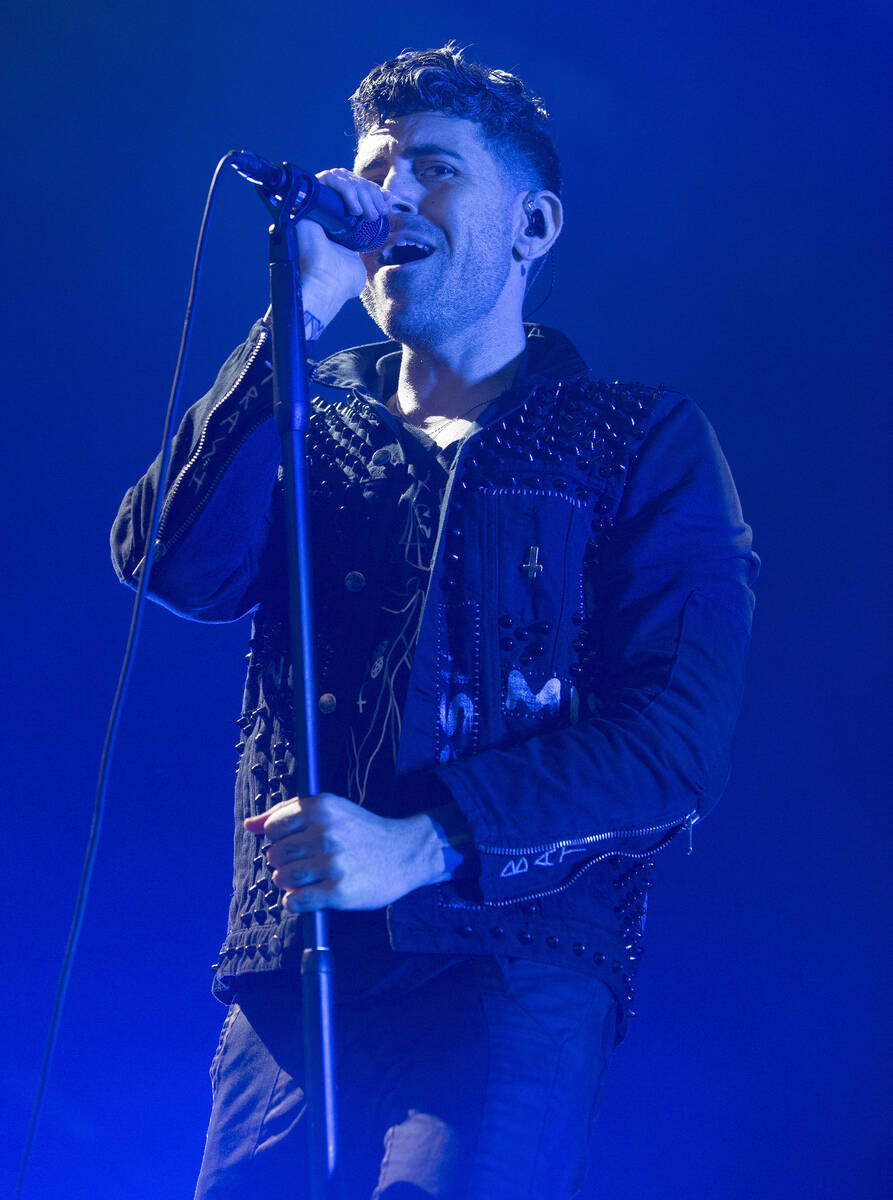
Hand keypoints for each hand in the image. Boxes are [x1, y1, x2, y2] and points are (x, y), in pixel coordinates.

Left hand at [243, 793, 448, 911]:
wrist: (405, 852)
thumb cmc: (361, 830)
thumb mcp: (329, 810)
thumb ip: (286, 813)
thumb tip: (248, 825)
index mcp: (322, 808)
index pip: (273, 827)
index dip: (278, 839)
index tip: (295, 843)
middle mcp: (326, 833)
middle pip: (275, 855)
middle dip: (283, 862)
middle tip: (303, 863)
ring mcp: (333, 863)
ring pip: (282, 878)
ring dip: (289, 883)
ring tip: (308, 879)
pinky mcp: (339, 891)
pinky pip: (296, 901)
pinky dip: (295, 902)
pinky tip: (309, 895)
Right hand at [296, 169, 387, 331]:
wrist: (327, 284)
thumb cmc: (342, 281)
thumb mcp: (359, 260)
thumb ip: (366, 242)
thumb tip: (378, 224)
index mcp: (337, 222)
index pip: (357, 192)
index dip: (374, 193)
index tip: (386, 204)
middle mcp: (325, 211)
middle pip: (351, 183)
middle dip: (370, 194)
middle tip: (378, 213)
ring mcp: (316, 204)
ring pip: (342, 179)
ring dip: (362, 193)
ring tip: (370, 215)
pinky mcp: (308, 200)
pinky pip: (328, 180)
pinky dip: (346, 190)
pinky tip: (355, 210)